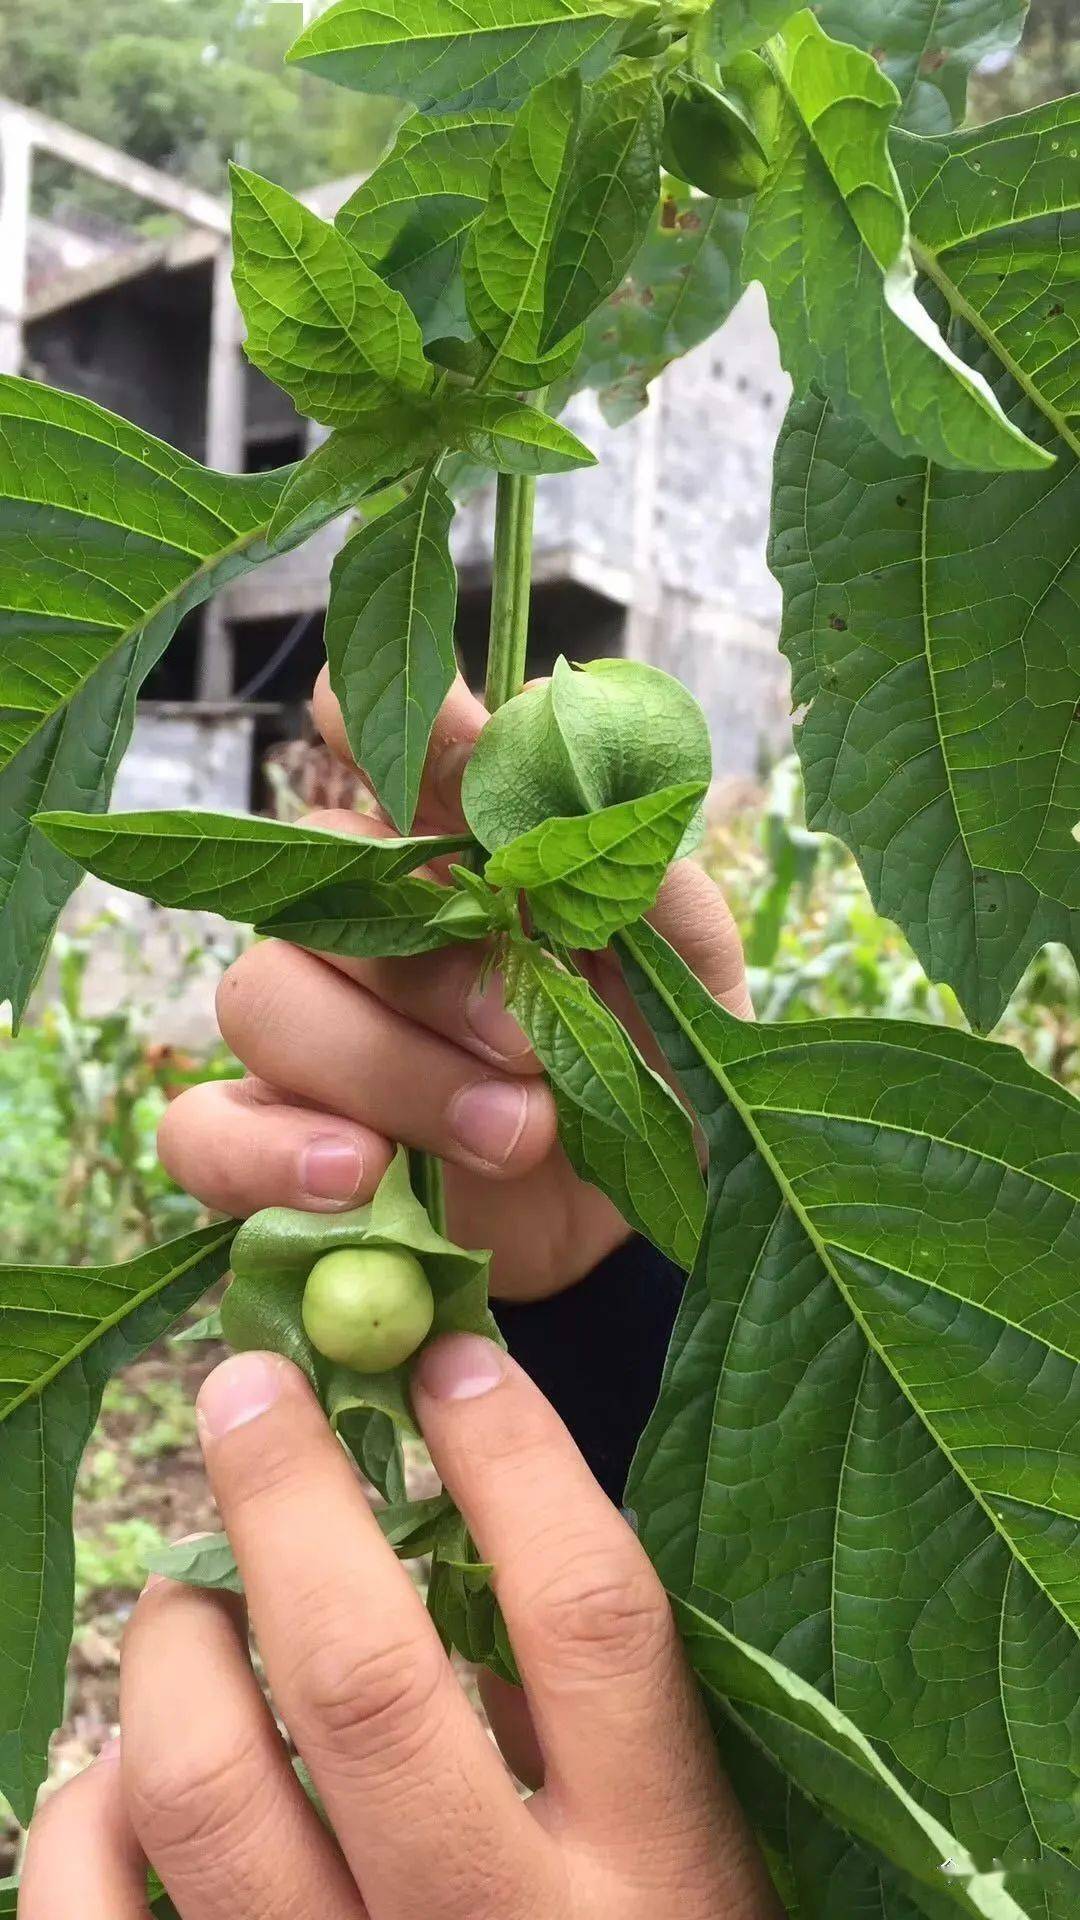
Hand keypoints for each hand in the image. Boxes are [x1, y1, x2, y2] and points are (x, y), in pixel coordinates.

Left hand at [22, 1339, 780, 1919]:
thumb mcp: (674, 1847)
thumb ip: (575, 1701)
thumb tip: (443, 1485)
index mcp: (659, 1867)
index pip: (587, 1612)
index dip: (511, 1458)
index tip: (446, 1353)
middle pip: (365, 1680)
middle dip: (290, 1497)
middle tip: (247, 1385)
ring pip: (207, 1788)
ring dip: (175, 1639)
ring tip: (188, 1582)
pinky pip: (101, 1917)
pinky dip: (85, 1809)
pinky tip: (124, 1760)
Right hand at [158, 673, 749, 1298]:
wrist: (634, 1224)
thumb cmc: (652, 1077)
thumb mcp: (687, 983)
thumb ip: (644, 879)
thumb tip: (566, 761)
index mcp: (467, 863)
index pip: (393, 758)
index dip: (376, 731)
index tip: (380, 726)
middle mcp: (370, 932)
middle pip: (315, 889)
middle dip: (429, 972)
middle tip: (531, 1046)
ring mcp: (310, 1037)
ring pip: (264, 1000)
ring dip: (387, 1071)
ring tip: (510, 1136)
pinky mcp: (277, 1142)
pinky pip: (204, 1130)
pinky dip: (267, 1153)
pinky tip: (358, 1179)